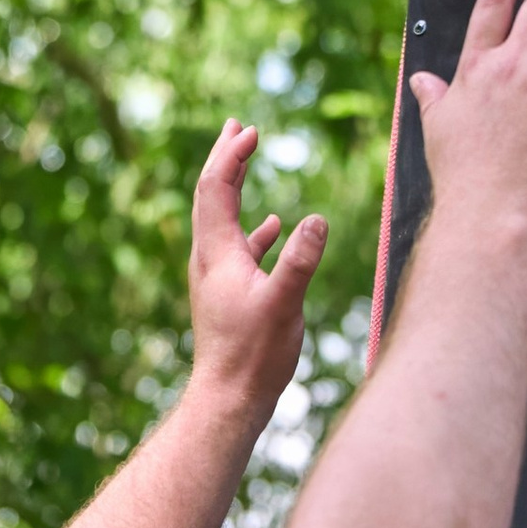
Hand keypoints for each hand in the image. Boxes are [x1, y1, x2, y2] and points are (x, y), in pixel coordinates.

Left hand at [188, 121, 327, 418]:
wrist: (229, 401)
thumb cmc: (253, 356)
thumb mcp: (283, 304)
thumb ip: (299, 261)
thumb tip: (317, 218)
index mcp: (216, 253)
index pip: (215, 188)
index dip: (231, 155)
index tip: (250, 130)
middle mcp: (210, 259)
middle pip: (210, 195)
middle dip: (224, 158)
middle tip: (236, 126)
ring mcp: (217, 278)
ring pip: (221, 218)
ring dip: (233, 184)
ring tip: (245, 160)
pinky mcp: (228, 295)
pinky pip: (237, 245)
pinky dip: (253, 226)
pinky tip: (274, 226)